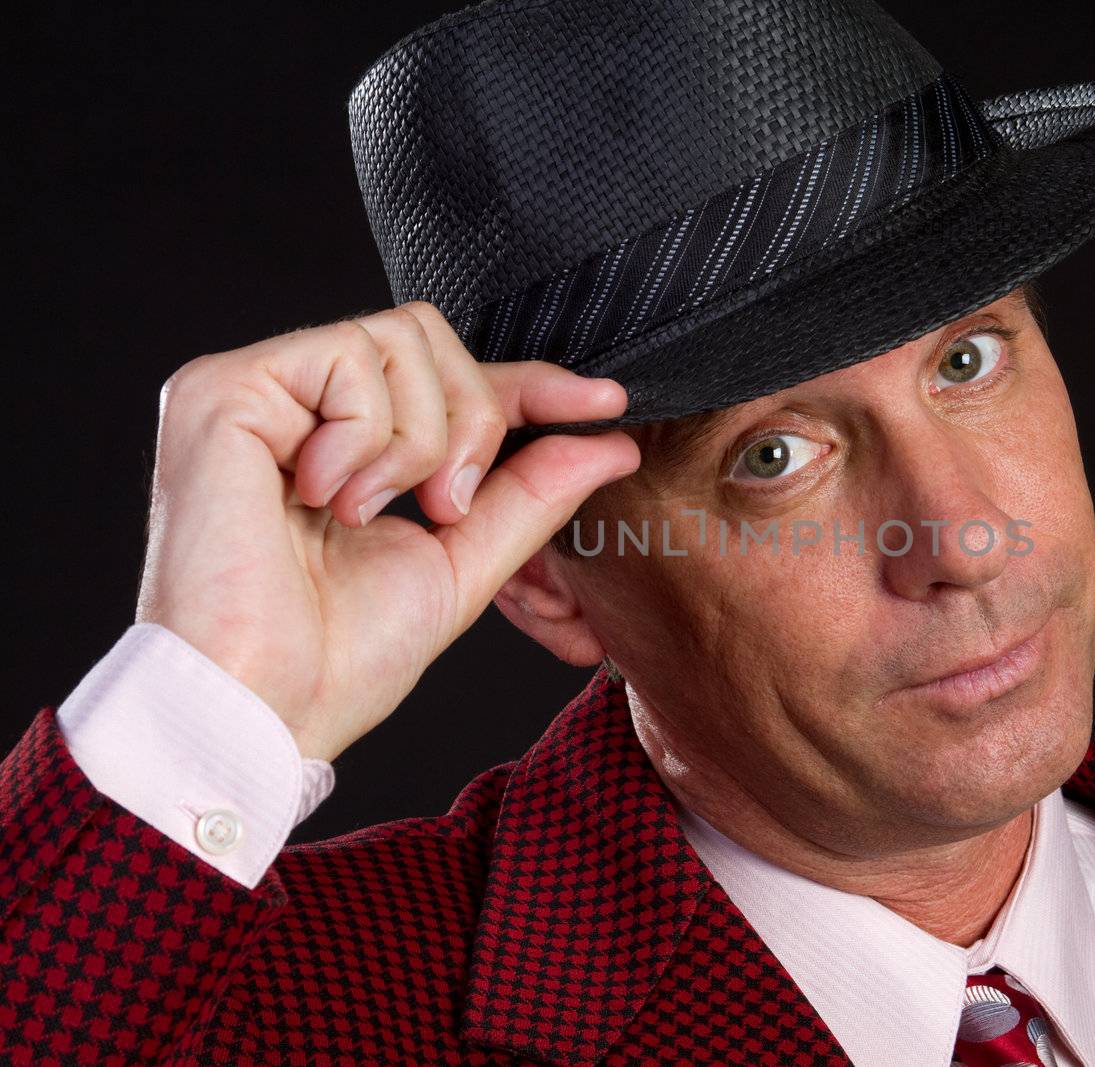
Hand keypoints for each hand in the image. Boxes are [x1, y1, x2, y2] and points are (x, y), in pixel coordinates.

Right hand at [134, 301, 637, 761]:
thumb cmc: (339, 659)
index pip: (445, 376)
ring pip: (399, 338)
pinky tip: (328, 501)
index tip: (603, 403)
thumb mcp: (462, 562)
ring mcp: (252, 391)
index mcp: (336, 442)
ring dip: (419, 441)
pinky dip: (367, 438)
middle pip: (428, 336)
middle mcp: (290, 404)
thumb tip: (608, 440)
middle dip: (472, 423)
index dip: (528, 383)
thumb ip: (530, 493)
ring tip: (368, 514)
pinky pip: (348, 357)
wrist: (265, 710)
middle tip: (443, 509)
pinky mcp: (221, 392)